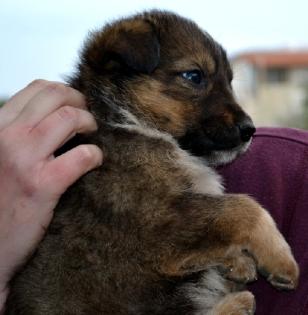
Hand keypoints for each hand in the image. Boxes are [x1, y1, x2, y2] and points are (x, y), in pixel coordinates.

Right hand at [0, 80, 102, 303]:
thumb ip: (18, 134)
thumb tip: (52, 118)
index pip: (37, 88)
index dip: (64, 92)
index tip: (75, 104)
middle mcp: (8, 136)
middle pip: (56, 95)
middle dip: (80, 101)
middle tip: (88, 117)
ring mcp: (25, 159)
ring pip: (71, 118)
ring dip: (89, 123)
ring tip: (92, 135)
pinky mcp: (43, 186)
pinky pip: (82, 156)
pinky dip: (95, 155)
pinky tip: (94, 161)